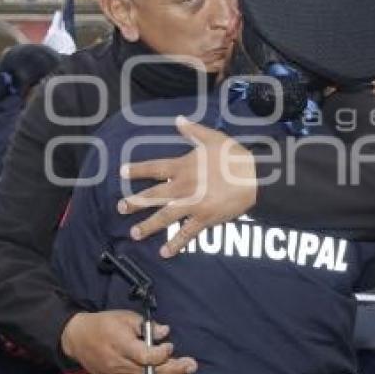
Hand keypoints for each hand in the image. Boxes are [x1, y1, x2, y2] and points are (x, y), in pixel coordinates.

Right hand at [61, 310, 196, 373]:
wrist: (77, 338)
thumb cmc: (103, 324)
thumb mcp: (125, 317)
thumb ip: (146, 325)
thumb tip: (165, 332)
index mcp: (121, 345)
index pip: (144, 355)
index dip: (161, 354)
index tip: (171, 347)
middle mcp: (119, 364)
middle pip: (149, 371)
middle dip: (173, 370)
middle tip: (191, 367)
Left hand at [118, 116, 257, 257]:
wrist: (254, 178)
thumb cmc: (234, 156)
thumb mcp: (214, 138)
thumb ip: (194, 131)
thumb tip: (178, 119)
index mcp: (183, 166)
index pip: (154, 168)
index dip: (137, 170)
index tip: (122, 172)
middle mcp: (183, 187)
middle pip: (153, 196)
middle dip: (135, 202)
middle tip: (120, 208)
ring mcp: (192, 205)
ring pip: (164, 217)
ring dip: (148, 226)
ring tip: (134, 234)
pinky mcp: (204, 219)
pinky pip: (186, 233)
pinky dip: (175, 244)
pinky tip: (164, 253)